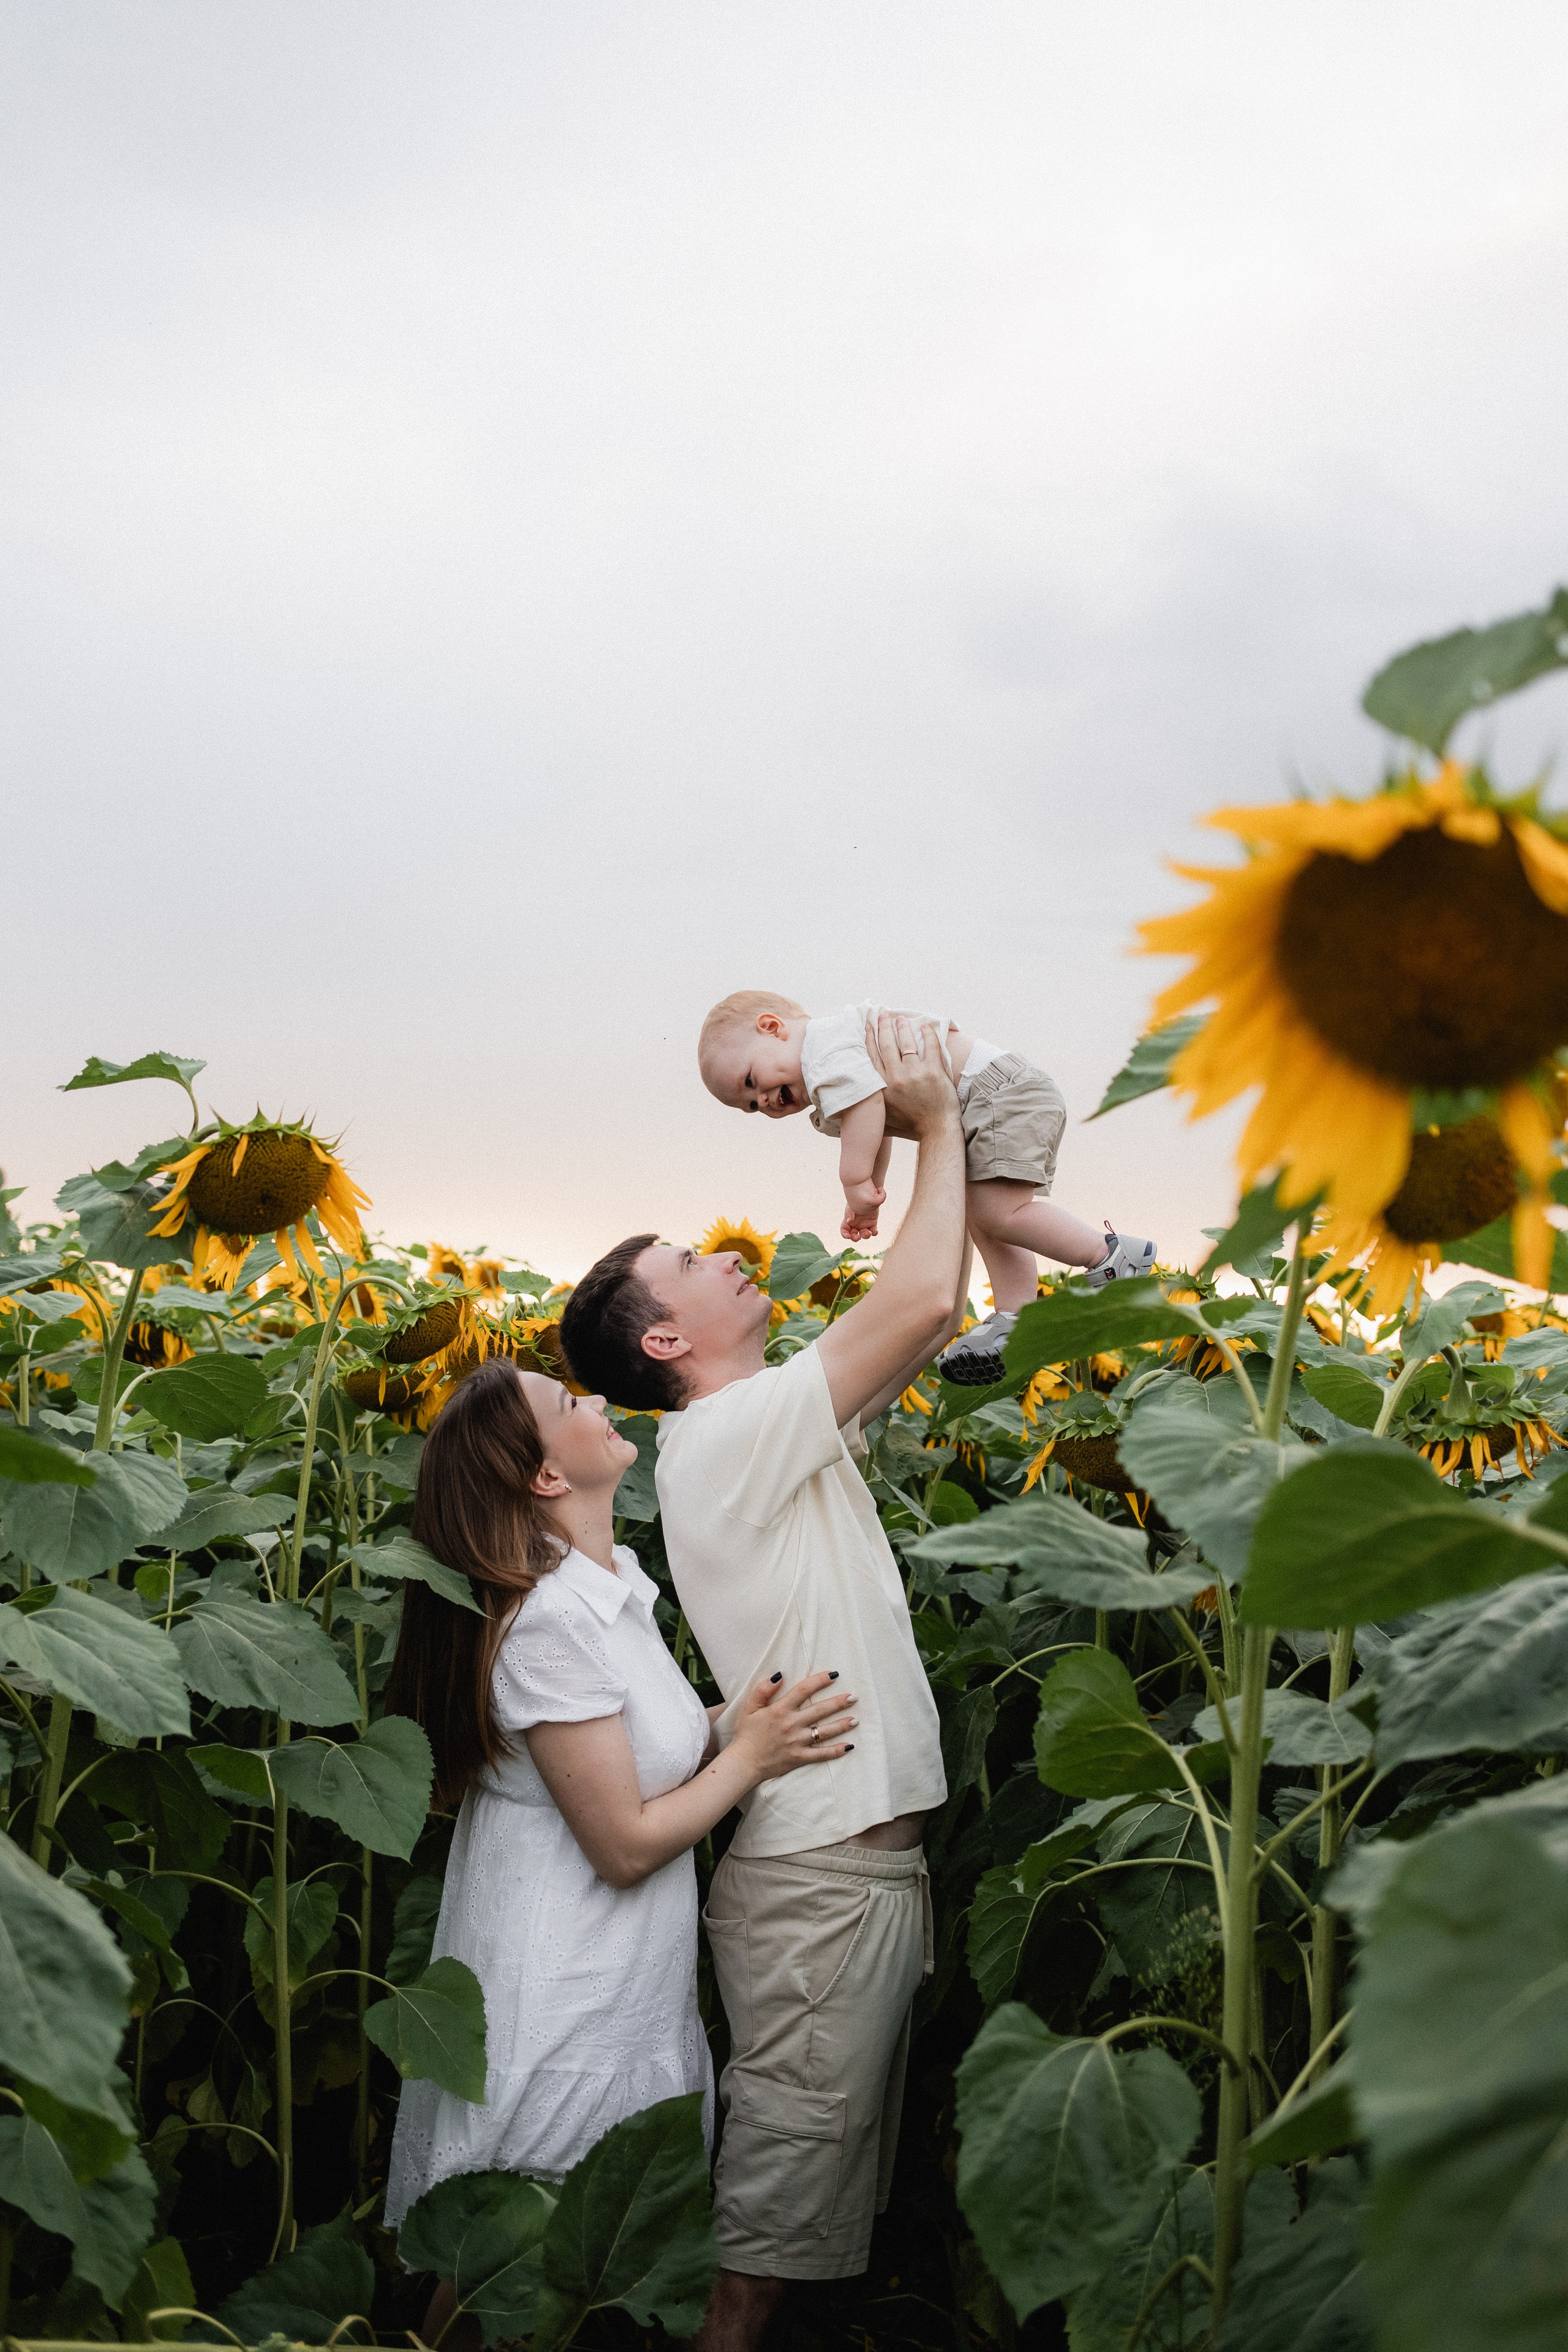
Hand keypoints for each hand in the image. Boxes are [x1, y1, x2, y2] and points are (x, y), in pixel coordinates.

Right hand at [731, 1670, 857, 1781]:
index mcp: (780, 1709)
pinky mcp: (799, 1758)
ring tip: (856, 1719)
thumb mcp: (749, 1707)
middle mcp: (791, 1724)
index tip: (834, 1674)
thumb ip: (762, 1690)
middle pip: (820, 1710)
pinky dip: (835, 1751)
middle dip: (838, 1703)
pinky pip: (821, 1754)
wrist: (743, 1762)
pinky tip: (849, 1746)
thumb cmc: (746, 1733)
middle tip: (854, 1697)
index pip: (804, 1690)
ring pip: (824, 1732)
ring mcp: (797, 1742)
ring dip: (842, 1725)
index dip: (820, 1680)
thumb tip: (779, 1675)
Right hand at [841, 1178, 884, 1240]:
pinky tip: (875, 1231)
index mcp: (848, 1221)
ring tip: (869, 1233)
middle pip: (853, 1235)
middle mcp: (855, 1224)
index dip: (845, 1235)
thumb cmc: (857, 1200)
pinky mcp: (872, 1224)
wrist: (868, 1194)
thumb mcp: (852, 1206)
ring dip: (866, 1236)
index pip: (844, 1230)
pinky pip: (873, 1231)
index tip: (848, 1236)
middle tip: (858, 1238)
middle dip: (855, 1238)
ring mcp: (864, 1225)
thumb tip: (849, 1221)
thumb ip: (850, 1213)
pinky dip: (874, 1233)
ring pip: (864, 1234)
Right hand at [865, 1013, 957, 1142]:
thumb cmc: (909, 1124)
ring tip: (901, 1018)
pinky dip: (928, 1034)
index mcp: (881, 1087)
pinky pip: (930, 1046)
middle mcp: (895, 1077)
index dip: (870, 1039)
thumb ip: (871, 1099)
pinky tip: (925, 1026)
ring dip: (902, 1028)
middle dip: (884, 1027)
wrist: (935, 1130)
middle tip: (883, 1015)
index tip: (869, 1026)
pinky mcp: (933, 1072)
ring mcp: (915, 1073)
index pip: (872, 1056)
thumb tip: (856, 1092)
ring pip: (906, 1043)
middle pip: (887, 1045)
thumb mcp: (883, 1114)